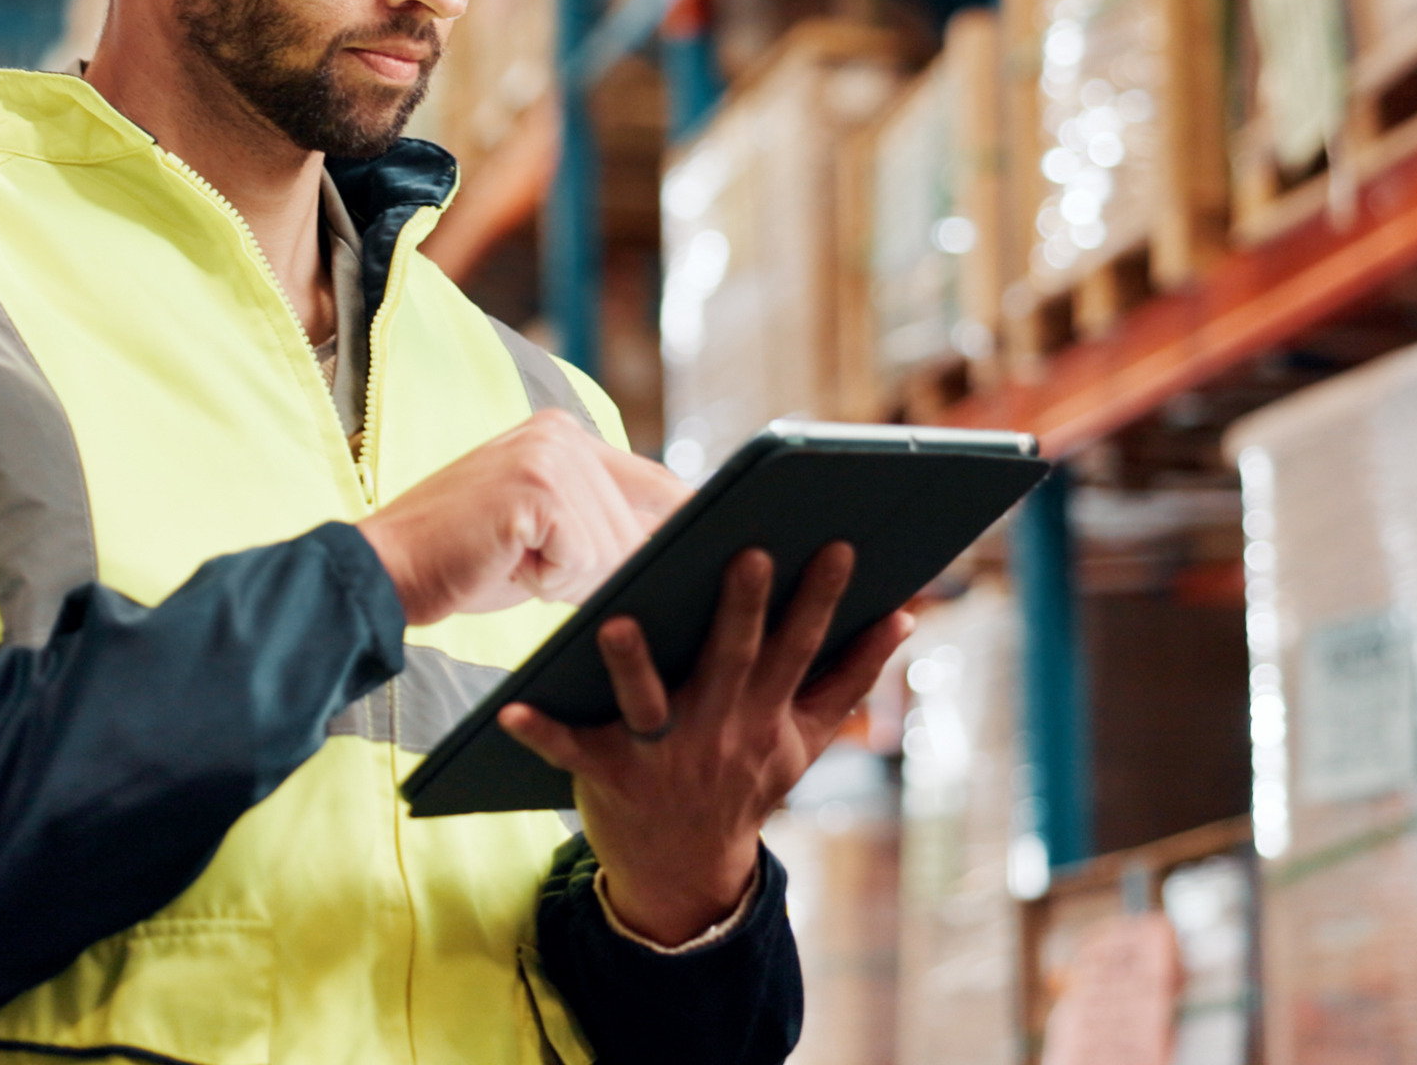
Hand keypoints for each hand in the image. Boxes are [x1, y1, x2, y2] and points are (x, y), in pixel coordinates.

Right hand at [357, 411, 689, 625]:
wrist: (387, 569)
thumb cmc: (465, 561)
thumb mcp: (544, 532)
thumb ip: (598, 522)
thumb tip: (673, 546)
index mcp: (565, 434)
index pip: (654, 481)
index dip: (684, 518)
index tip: (720, 537)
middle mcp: (561, 433)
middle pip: (636, 527)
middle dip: (599, 570)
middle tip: (534, 570)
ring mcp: (548, 456)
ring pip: (610, 549)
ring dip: (568, 579)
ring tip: (515, 564)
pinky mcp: (536, 488)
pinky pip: (580, 559)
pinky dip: (549, 581)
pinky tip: (508, 564)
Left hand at [497, 543, 910, 944]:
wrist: (687, 872)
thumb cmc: (745, 782)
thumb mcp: (804, 739)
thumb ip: (850, 678)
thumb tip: (905, 614)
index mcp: (765, 714)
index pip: (800, 648)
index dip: (822, 598)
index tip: (837, 544)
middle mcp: (718, 731)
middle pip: (730, 662)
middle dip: (741, 610)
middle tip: (745, 551)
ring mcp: (662, 756)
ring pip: (647, 703)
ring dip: (632, 664)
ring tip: (616, 620)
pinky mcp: (608, 775)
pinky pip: (571, 751)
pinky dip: (541, 732)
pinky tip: (511, 707)